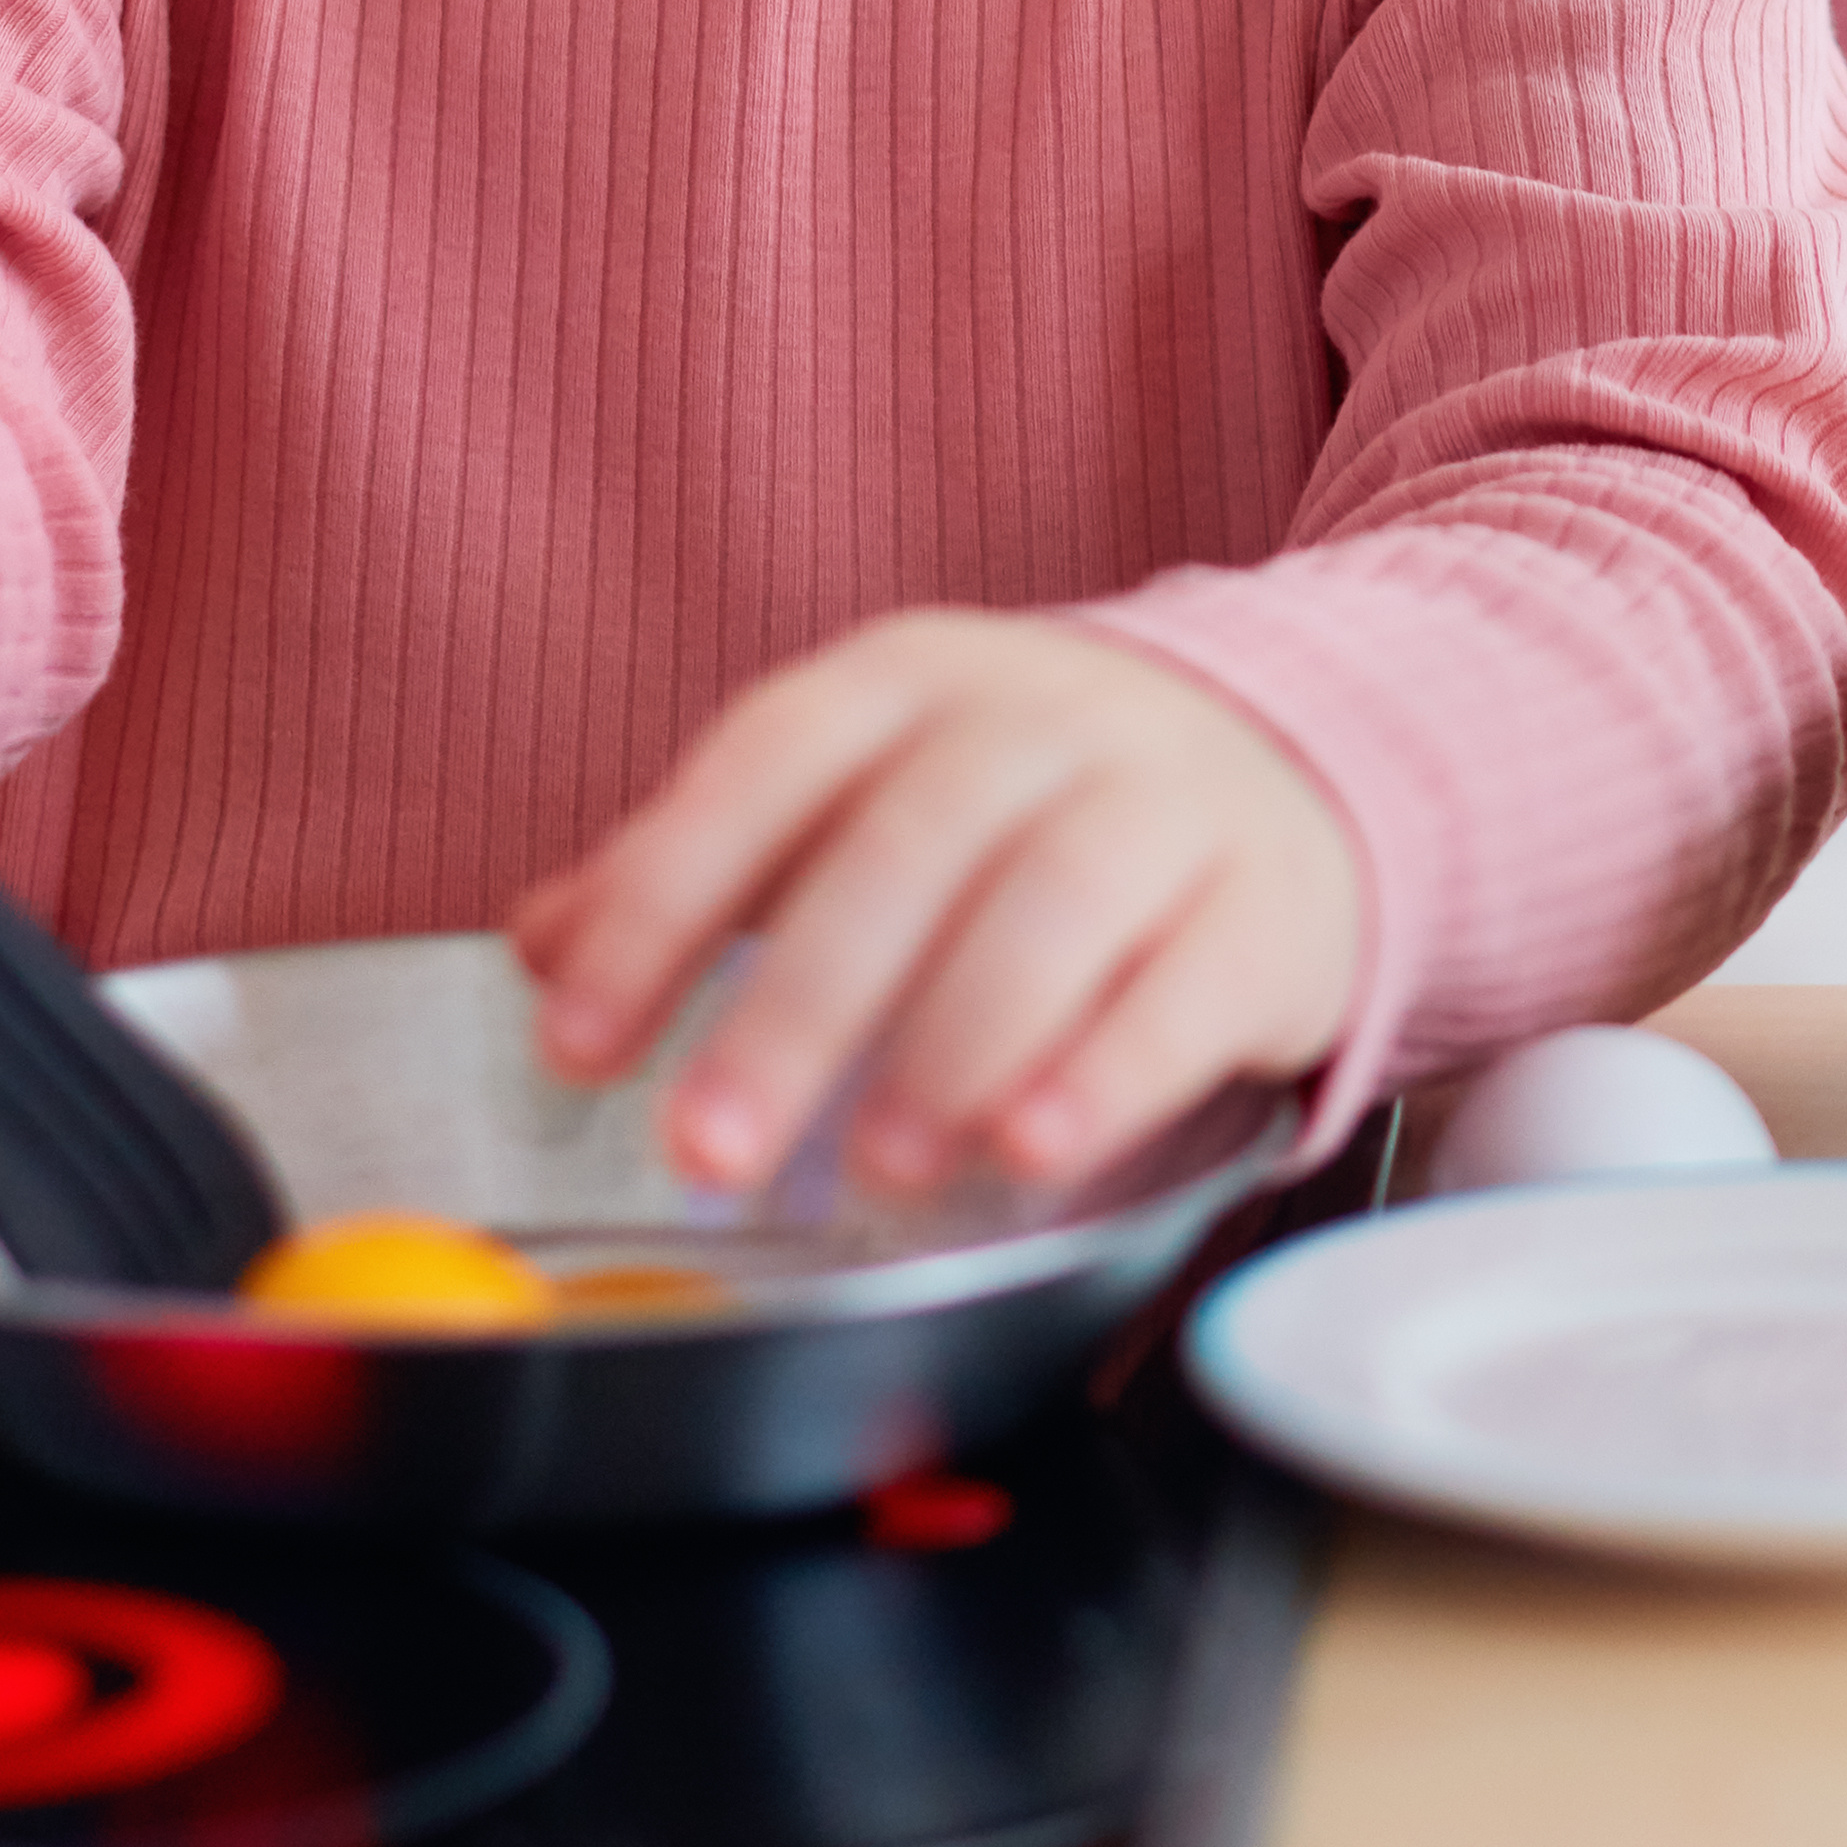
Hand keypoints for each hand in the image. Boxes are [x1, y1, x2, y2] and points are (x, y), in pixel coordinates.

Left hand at [510, 614, 1369, 1195]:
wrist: (1302, 766)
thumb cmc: (1036, 805)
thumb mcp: (865, 795)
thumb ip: (708, 867)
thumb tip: (543, 940)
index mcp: (913, 677)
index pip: (769, 762)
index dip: (665, 897)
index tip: (579, 1043)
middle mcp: (1046, 718)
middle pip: (908, 845)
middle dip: (795, 1008)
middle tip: (708, 1150)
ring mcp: (1173, 801)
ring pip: (1056, 903)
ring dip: (951, 1043)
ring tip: (876, 1169)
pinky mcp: (1271, 906)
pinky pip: (1189, 985)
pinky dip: (1105, 1071)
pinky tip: (1032, 1148)